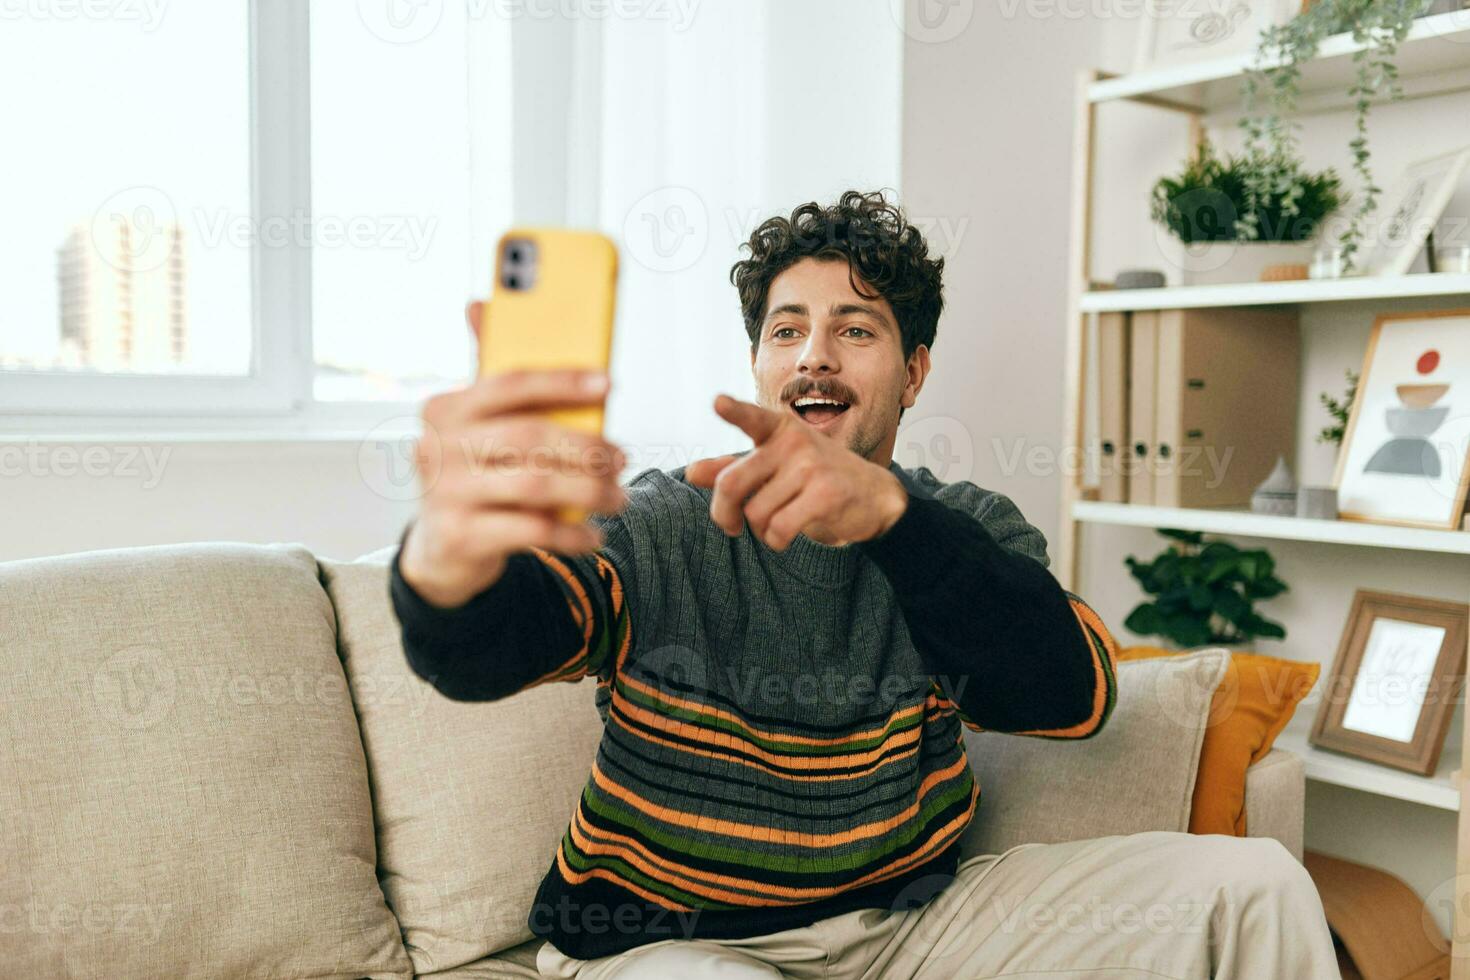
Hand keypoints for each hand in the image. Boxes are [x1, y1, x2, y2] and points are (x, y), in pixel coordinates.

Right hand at [398, 302, 626, 607]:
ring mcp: (445, 493)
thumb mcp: (476, 425)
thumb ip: (491, 375)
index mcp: (444, 407)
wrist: (442, 546)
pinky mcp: (459, 535)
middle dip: (587, 445)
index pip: (508, 382)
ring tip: (620, 496)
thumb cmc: (474, 471)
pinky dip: (572, 533)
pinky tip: (595, 534)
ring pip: (535, 484)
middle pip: (528, 436)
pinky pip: (531, 530)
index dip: (561, 381)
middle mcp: (437, 447)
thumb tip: (480, 302)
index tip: (609, 383)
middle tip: (623, 457)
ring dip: (590, 491)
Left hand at [686, 394, 907, 550]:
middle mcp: (794, 442)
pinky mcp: (826, 494)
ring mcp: (811, 466)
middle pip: (732, 483)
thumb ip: (732, 469)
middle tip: (731, 526)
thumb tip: (692, 472)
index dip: (733, 411)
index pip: (751, 418)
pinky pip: (778, 529)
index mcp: (778, 430)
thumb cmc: (814, 478)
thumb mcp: (773, 467)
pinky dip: (776, 540)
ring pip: (755, 513)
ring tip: (776, 523)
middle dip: (724, 513)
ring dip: (759, 530)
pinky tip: (786, 535)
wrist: (873, 495)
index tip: (718, 403)